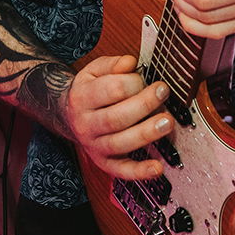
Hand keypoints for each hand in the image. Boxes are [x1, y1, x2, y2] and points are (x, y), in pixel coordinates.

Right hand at [64, 55, 172, 180]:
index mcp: (82, 97)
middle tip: (163, 92)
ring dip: (147, 133)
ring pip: (121, 143)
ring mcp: (93, 145)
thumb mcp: (93, 71)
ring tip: (167, 122)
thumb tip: (130, 62)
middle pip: (116, 117)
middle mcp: (85, 124)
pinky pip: (121, 170)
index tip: (146, 78)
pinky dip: (140, 171)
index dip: (133, 82)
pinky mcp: (103, 162)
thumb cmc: (88, 91)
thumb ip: (113, 64)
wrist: (67, 115)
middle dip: (145, 104)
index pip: (111, 89)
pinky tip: (158, 167)